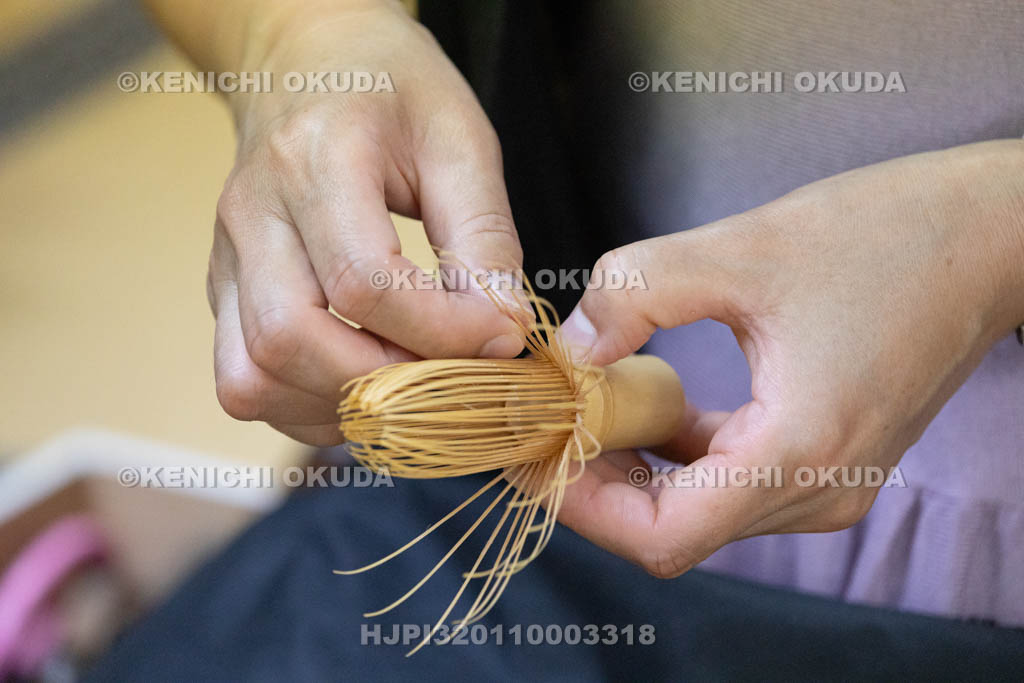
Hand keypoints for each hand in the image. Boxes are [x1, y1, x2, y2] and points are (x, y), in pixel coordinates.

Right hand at [204, 1, 523, 443]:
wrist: (306, 59)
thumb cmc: (392, 90)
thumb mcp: (461, 140)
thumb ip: (484, 236)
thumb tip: (503, 327)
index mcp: (316, 158)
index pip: (363, 281)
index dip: (440, 332)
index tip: (500, 338)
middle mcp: (253, 212)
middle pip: (292, 340)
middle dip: (387, 383)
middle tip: (454, 374)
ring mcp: (227, 257)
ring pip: (252, 376)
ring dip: (339, 405)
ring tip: (410, 387)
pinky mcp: (224, 288)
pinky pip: (243, 381)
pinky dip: (303, 407)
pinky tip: (362, 387)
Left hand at [556, 140, 1023, 577]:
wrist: (984, 236)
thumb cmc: (885, 235)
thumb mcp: (741, 247)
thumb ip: (637, 293)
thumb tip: (570, 347)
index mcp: (800, 450)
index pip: (664, 536)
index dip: (584, 506)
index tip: (534, 453)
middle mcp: (818, 487)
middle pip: (672, 530)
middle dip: (594, 485)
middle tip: (538, 424)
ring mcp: (826, 480)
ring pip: (697, 510)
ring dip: (631, 468)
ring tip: (576, 409)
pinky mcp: (825, 457)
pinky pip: (728, 480)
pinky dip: (675, 453)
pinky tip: (640, 402)